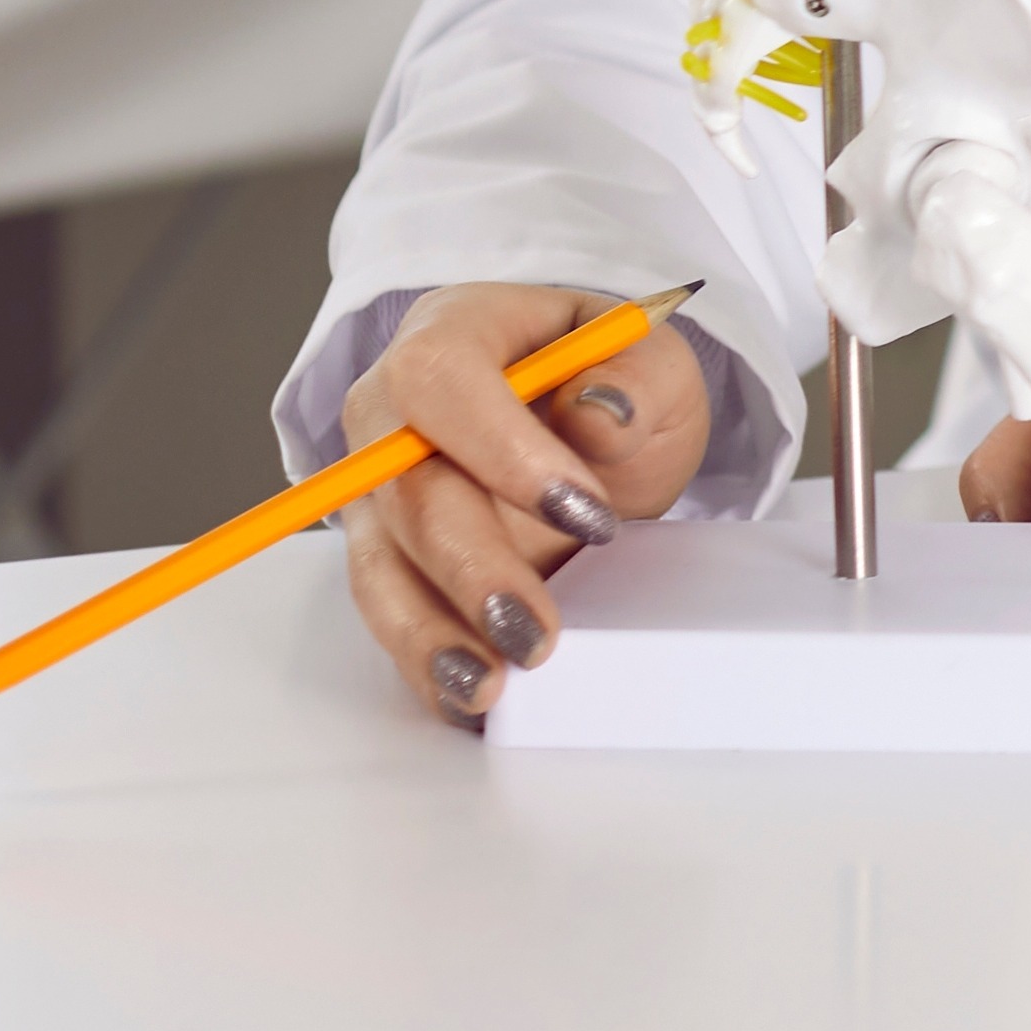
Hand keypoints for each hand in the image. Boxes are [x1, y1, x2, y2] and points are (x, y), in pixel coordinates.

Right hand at [335, 283, 713, 728]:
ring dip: (431, 633)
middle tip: (536, 632)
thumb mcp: (650, 356)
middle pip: (405, 491)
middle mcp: (391, 414)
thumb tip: (600, 415)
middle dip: (471, 569)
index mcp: (450, 334)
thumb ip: (634, 378)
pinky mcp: (392, 558)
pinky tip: (465, 697)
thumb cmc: (610, 377)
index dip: (501, 449)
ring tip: (489, 686)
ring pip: (381, 565)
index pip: (442, 380)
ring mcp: (380, 491)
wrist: (595, 418)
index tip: (588, 513)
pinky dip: (426, 657)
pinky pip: (394, 611)